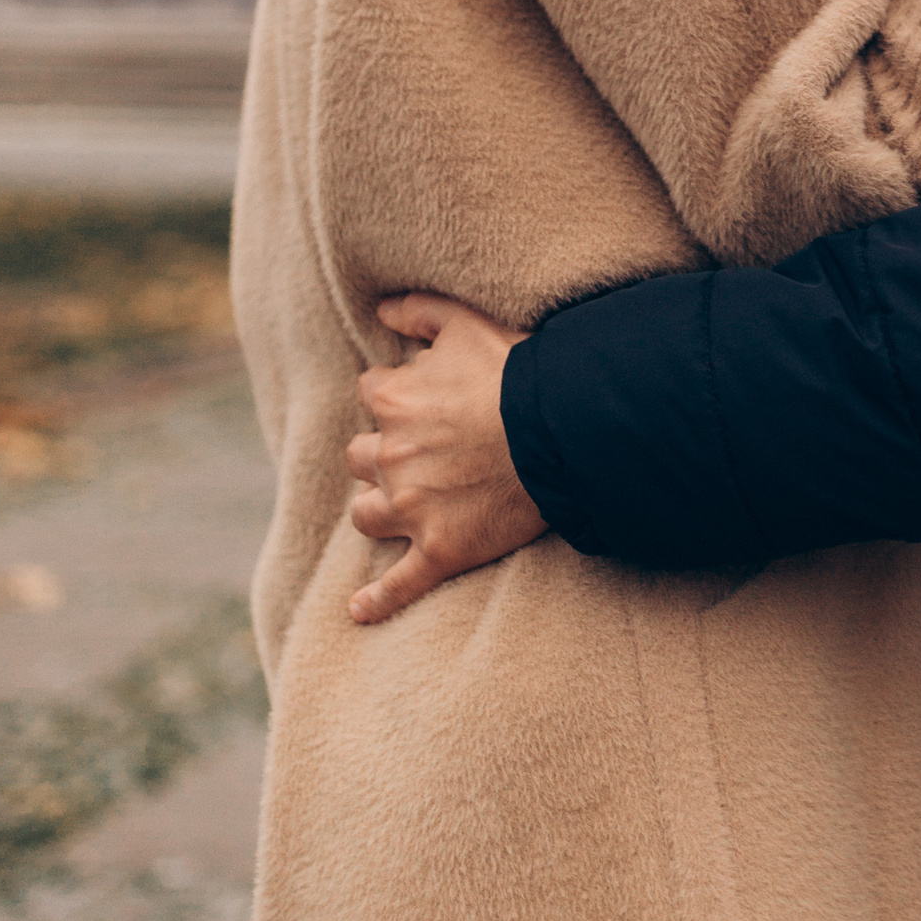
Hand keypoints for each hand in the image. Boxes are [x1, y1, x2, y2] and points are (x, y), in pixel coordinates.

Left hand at [345, 294, 544, 624]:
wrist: (560, 429)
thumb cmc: (517, 370)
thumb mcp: (466, 322)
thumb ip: (417, 310)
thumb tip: (380, 310)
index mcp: (393, 400)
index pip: (372, 393)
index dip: (397, 394)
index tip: (424, 398)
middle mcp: (391, 456)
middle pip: (361, 456)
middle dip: (382, 453)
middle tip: (417, 451)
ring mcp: (412, 508)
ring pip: (368, 515)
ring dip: (378, 509)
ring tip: (399, 507)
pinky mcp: (439, 551)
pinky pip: (397, 585)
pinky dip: (376, 601)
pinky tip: (360, 610)